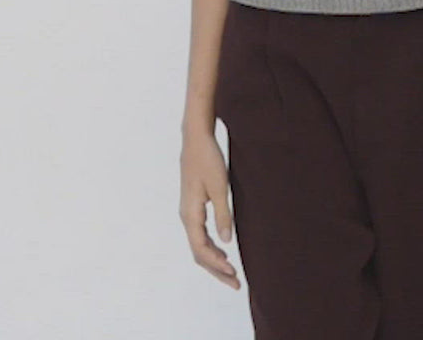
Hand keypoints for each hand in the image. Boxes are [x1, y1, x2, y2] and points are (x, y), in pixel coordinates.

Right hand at [179, 130, 240, 288]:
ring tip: (232, 272)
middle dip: (216, 270)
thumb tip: (227, 241)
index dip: (217, 264)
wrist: (196, 139)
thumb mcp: (220, 187)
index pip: (201, 249)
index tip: (234, 273)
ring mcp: (188, 212)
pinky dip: (211, 247)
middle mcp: (186, 217)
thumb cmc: (208, 160)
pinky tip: (224, 249)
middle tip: (236, 283)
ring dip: (215, 260)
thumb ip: (223, 215)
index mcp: (190, 215)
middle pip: (199, 253)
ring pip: (199, 245)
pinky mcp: (193, 206)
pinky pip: (200, 235)